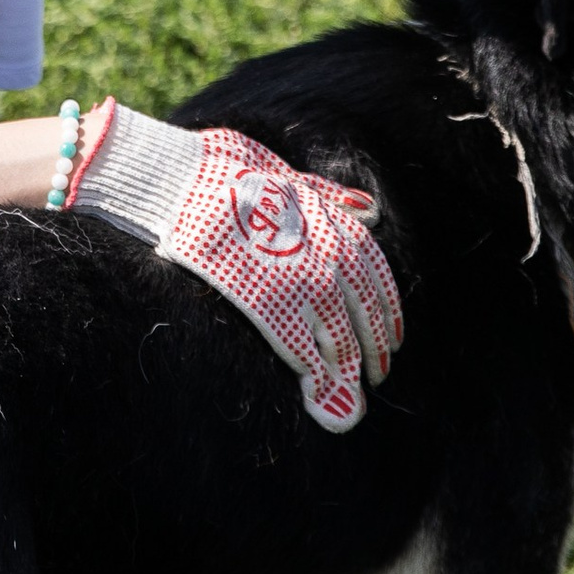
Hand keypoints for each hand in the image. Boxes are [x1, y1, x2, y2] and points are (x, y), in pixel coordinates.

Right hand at [64, 100, 403, 432]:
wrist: (183, 183)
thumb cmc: (227, 173)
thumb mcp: (290, 176)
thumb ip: (330, 197)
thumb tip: (369, 210)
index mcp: (338, 227)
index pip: (378, 282)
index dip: (386, 315)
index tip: (390, 339)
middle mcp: (332, 258)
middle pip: (366, 318)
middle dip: (374, 352)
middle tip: (377, 376)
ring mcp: (305, 285)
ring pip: (341, 343)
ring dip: (348, 375)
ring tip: (351, 400)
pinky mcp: (272, 308)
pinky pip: (304, 352)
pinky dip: (314, 376)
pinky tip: (314, 390)